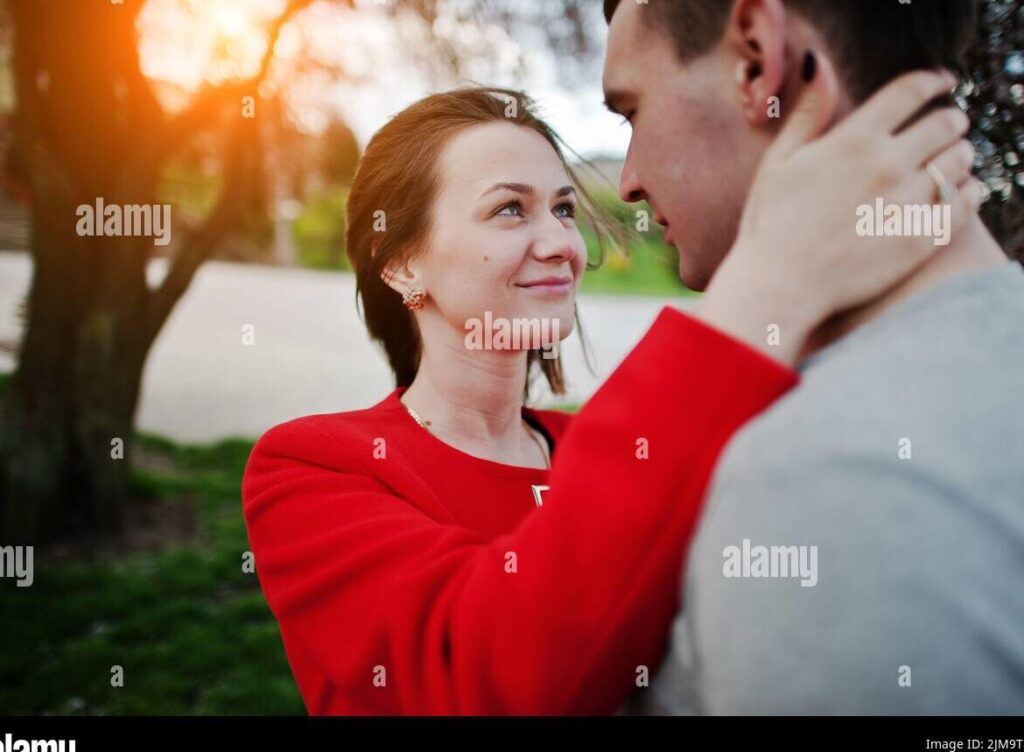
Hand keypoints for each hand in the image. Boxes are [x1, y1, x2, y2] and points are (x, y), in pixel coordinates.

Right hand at [699, 52, 985, 364]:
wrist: (779, 286)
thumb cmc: (771, 223)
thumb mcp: (779, 160)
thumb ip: (808, 112)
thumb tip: (819, 64)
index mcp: (853, 140)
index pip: (911, 91)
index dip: (933, 81)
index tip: (942, 83)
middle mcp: (887, 164)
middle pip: (945, 123)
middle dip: (951, 120)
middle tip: (949, 126)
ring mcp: (908, 202)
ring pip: (960, 161)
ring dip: (961, 155)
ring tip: (951, 161)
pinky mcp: (921, 239)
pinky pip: (967, 203)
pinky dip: (970, 192)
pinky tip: (961, 193)